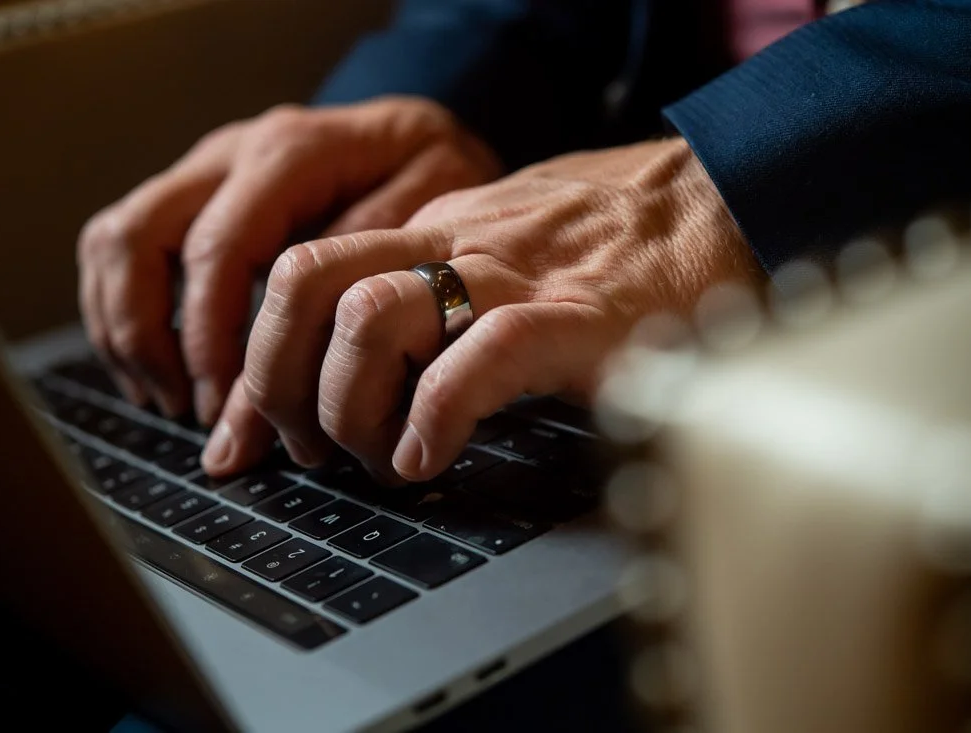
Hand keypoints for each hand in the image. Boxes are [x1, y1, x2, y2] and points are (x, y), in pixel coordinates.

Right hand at [77, 96, 500, 423]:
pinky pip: (118, 241)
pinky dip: (120, 309)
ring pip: (113, 237)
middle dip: (146, 335)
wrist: (422, 135)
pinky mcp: (193, 190)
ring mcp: (204, 167)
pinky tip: (157, 367)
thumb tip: (282, 382)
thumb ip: (347, 300)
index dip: (208, 338)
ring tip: (168, 398)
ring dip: (123, 327)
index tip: (222, 408)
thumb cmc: (436, 183)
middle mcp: (232, 152)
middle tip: (188, 409)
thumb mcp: (422, 229)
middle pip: (136, 236)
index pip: (216, 250)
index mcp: (289, 154)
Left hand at [203, 137, 762, 479]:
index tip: (265, 428)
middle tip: (317, 449)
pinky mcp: (577, 319)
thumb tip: (368, 368)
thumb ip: (435, 291)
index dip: (258, 357)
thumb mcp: (497, 250)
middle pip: (303, 287)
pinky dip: (437, 419)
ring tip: (382, 459)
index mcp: (429, 232)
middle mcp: (452, 246)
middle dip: (282, 385)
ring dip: (352, 408)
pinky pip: (482, 358)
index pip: (298, 273)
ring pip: (368, 319)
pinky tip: (432, 460)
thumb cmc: (607, 242)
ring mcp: (511, 278)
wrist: (713, 205)